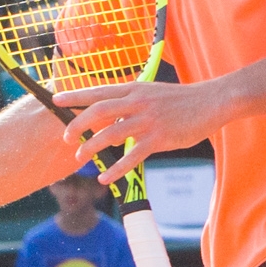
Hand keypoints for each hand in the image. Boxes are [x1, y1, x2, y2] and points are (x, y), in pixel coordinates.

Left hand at [57, 77, 232, 184]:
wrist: (211, 102)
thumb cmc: (181, 100)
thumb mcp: (152, 93)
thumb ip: (132, 103)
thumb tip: (112, 118)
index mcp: (134, 89)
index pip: (98, 91)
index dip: (75, 95)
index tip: (55, 99)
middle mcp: (137, 102)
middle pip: (98, 111)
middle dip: (77, 125)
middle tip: (66, 139)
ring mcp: (147, 120)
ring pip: (111, 134)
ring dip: (92, 148)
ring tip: (80, 159)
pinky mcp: (159, 138)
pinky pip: (132, 156)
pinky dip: (116, 168)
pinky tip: (104, 177)